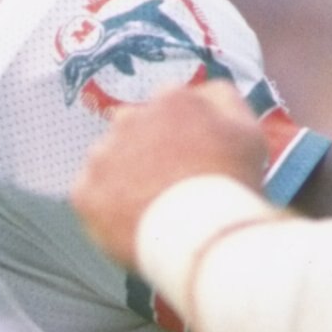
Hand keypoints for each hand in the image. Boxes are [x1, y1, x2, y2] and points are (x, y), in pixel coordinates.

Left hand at [72, 81, 267, 268]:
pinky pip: (91, 195)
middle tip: (173, 188)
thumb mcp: (248, 132)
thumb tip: (201, 91)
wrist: (201, 240)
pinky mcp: (84, 192)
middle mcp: (129, 118)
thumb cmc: (229, 188)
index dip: (184, 138)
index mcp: (171, 99)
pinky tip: (134, 222)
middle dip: (150, 153)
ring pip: (111, 162)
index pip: (171, 110)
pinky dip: (107, 208)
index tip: (193, 163)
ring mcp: (102, 155)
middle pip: (137, 132)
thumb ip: (223, 99)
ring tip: (155, 210)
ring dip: (126, 179)